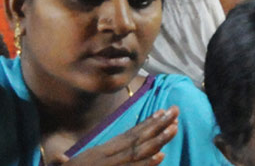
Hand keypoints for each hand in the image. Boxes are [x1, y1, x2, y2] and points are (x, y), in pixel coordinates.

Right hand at [58, 107, 178, 165]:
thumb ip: (62, 162)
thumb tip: (60, 157)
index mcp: (98, 152)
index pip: (127, 135)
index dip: (146, 123)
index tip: (163, 112)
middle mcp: (105, 157)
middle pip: (137, 138)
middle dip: (159, 124)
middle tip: (177, 110)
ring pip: (138, 152)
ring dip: (158, 140)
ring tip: (175, 128)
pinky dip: (146, 164)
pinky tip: (160, 156)